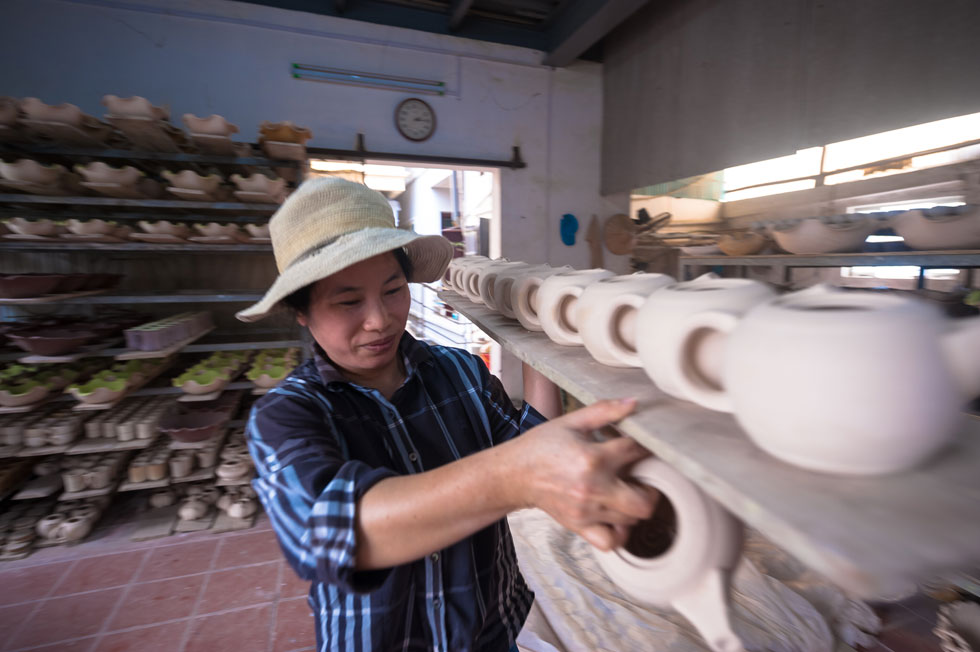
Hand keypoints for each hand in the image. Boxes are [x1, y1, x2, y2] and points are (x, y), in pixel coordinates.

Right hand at [512, 398, 657, 550]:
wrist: (514, 473)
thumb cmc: (543, 446)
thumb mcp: (572, 422)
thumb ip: (604, 410)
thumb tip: (634, 402)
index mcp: (592, 458)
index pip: (636, 452)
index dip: (645, 447)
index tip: (642, 447)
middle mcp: (592, 488)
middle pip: (643, 501)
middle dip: (651, 489)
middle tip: (644, 478)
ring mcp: (586, 511)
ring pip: (631, 520)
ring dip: (635, 507)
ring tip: (626, 492)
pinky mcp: (579, 526)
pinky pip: (610, 542)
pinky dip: (619, 532)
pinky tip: (616, 516)